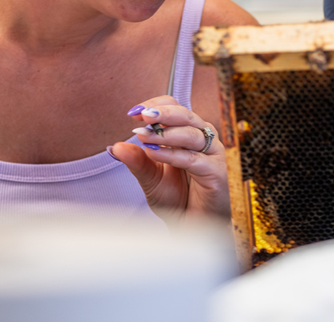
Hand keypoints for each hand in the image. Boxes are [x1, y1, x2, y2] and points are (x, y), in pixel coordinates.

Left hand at [109, 96, 228, 217]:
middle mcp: (202, 140)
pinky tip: (154, 154)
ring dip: (165, 133)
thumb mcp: (150, 179)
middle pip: (186, 115)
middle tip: (142, 115)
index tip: (134, 113)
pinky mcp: (217, 172)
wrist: (191, 228)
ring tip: (143, 136)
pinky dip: (173, 154)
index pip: (175, 108)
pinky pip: (194, 159)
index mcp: (187, 135)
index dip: (156, 106)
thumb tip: (116, 147)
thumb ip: (137, 162)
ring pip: (192, 134)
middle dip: (163, 113)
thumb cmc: (176, 201)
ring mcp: (212, 155)